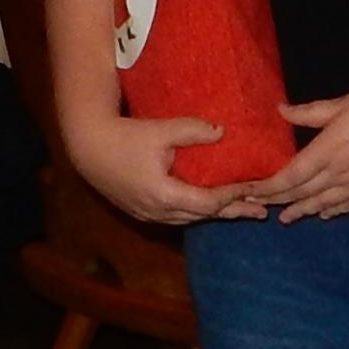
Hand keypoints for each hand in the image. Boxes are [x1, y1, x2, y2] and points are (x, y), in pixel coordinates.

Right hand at [69, 105, 265, 227]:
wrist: (87, 147)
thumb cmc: (124, 137)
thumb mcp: (159, 130)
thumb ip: (192, 130)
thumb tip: (222, 131)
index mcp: (165, 194)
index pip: (209, 202)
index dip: (233, 196)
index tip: (255, 188)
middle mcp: (159, 211)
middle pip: (203, 216)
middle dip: (233, 212)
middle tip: (261, 211)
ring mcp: (149, 215)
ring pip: (190, 219)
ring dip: (215, 214)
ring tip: (240, 211)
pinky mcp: (142, 212)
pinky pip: (176, 216)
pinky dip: (196, 212)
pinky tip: (207, 208)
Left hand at [245, 90, 348, 224]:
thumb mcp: (343, 104)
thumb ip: (311, 112)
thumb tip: (280, 110)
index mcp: (328, 150)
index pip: (291, 175)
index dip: (270, 186)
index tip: (252, 191)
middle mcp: (340, 174)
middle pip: (303, 193)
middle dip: (279, 201)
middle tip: (259, 208)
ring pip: (324, 203)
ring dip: (303, 211)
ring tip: (287, 218)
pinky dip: (334, 211)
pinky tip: (326, 214)